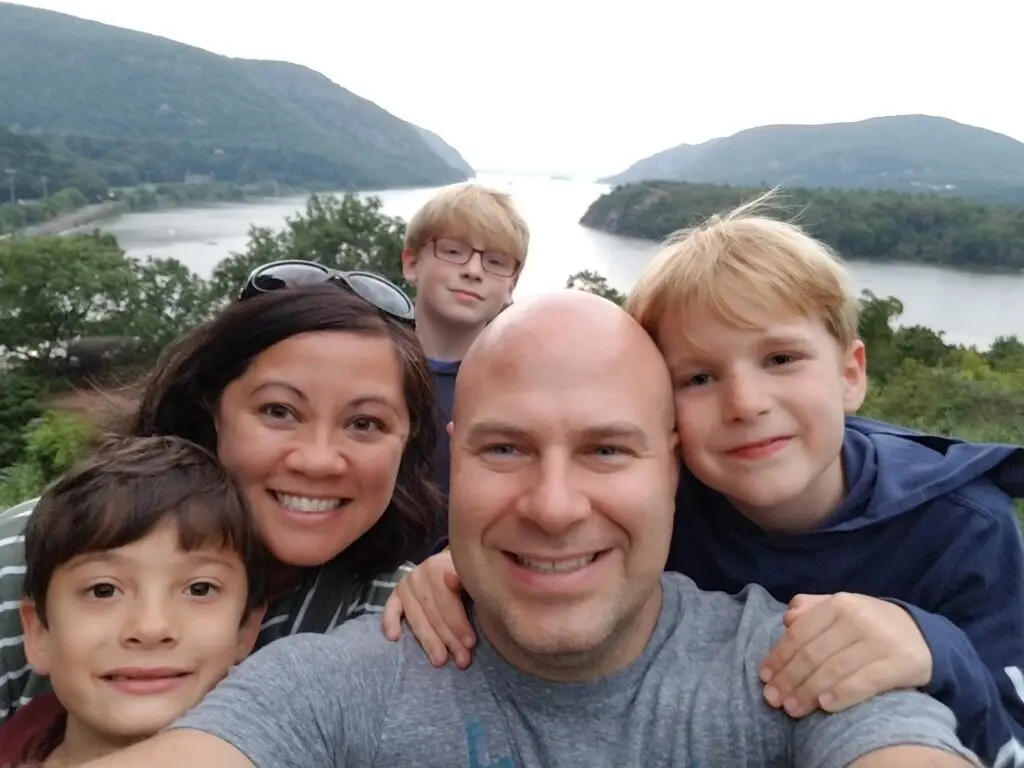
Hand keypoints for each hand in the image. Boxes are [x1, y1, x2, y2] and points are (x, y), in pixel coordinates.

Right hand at [381, 549, 476, 668]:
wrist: (461, 560)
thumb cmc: (471, 575)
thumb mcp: (475, 576)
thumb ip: (468, 580)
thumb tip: (453, 581)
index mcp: (443, 565)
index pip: (447, 599)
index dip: (458, 623)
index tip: (470, 644)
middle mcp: (422, 572)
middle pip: (432, 610)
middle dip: (448, 638)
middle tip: (462, 661)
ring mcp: (408, 582)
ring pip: (416, 616)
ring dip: (428, 640)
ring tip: (439, 661)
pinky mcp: (398, 592)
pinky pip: (391, 608)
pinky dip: (390, 621)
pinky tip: (394, 637)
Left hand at [758, 592, 932, 716]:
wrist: (921, 635)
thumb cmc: (869, 624)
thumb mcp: (841, 609)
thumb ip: (812, 609)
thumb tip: (787, 618)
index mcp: (839, 603)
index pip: (800, 633)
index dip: (779, 657)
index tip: (764, 677)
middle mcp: (858, 618)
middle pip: (813, 654)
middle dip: (789, 679)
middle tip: (773, 699)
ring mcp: (880, 641)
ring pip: (834, 669)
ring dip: (808, 692)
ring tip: (792, 708)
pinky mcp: (901, 664)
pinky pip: (865, 682)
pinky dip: (842, 694)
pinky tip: (824, 706)